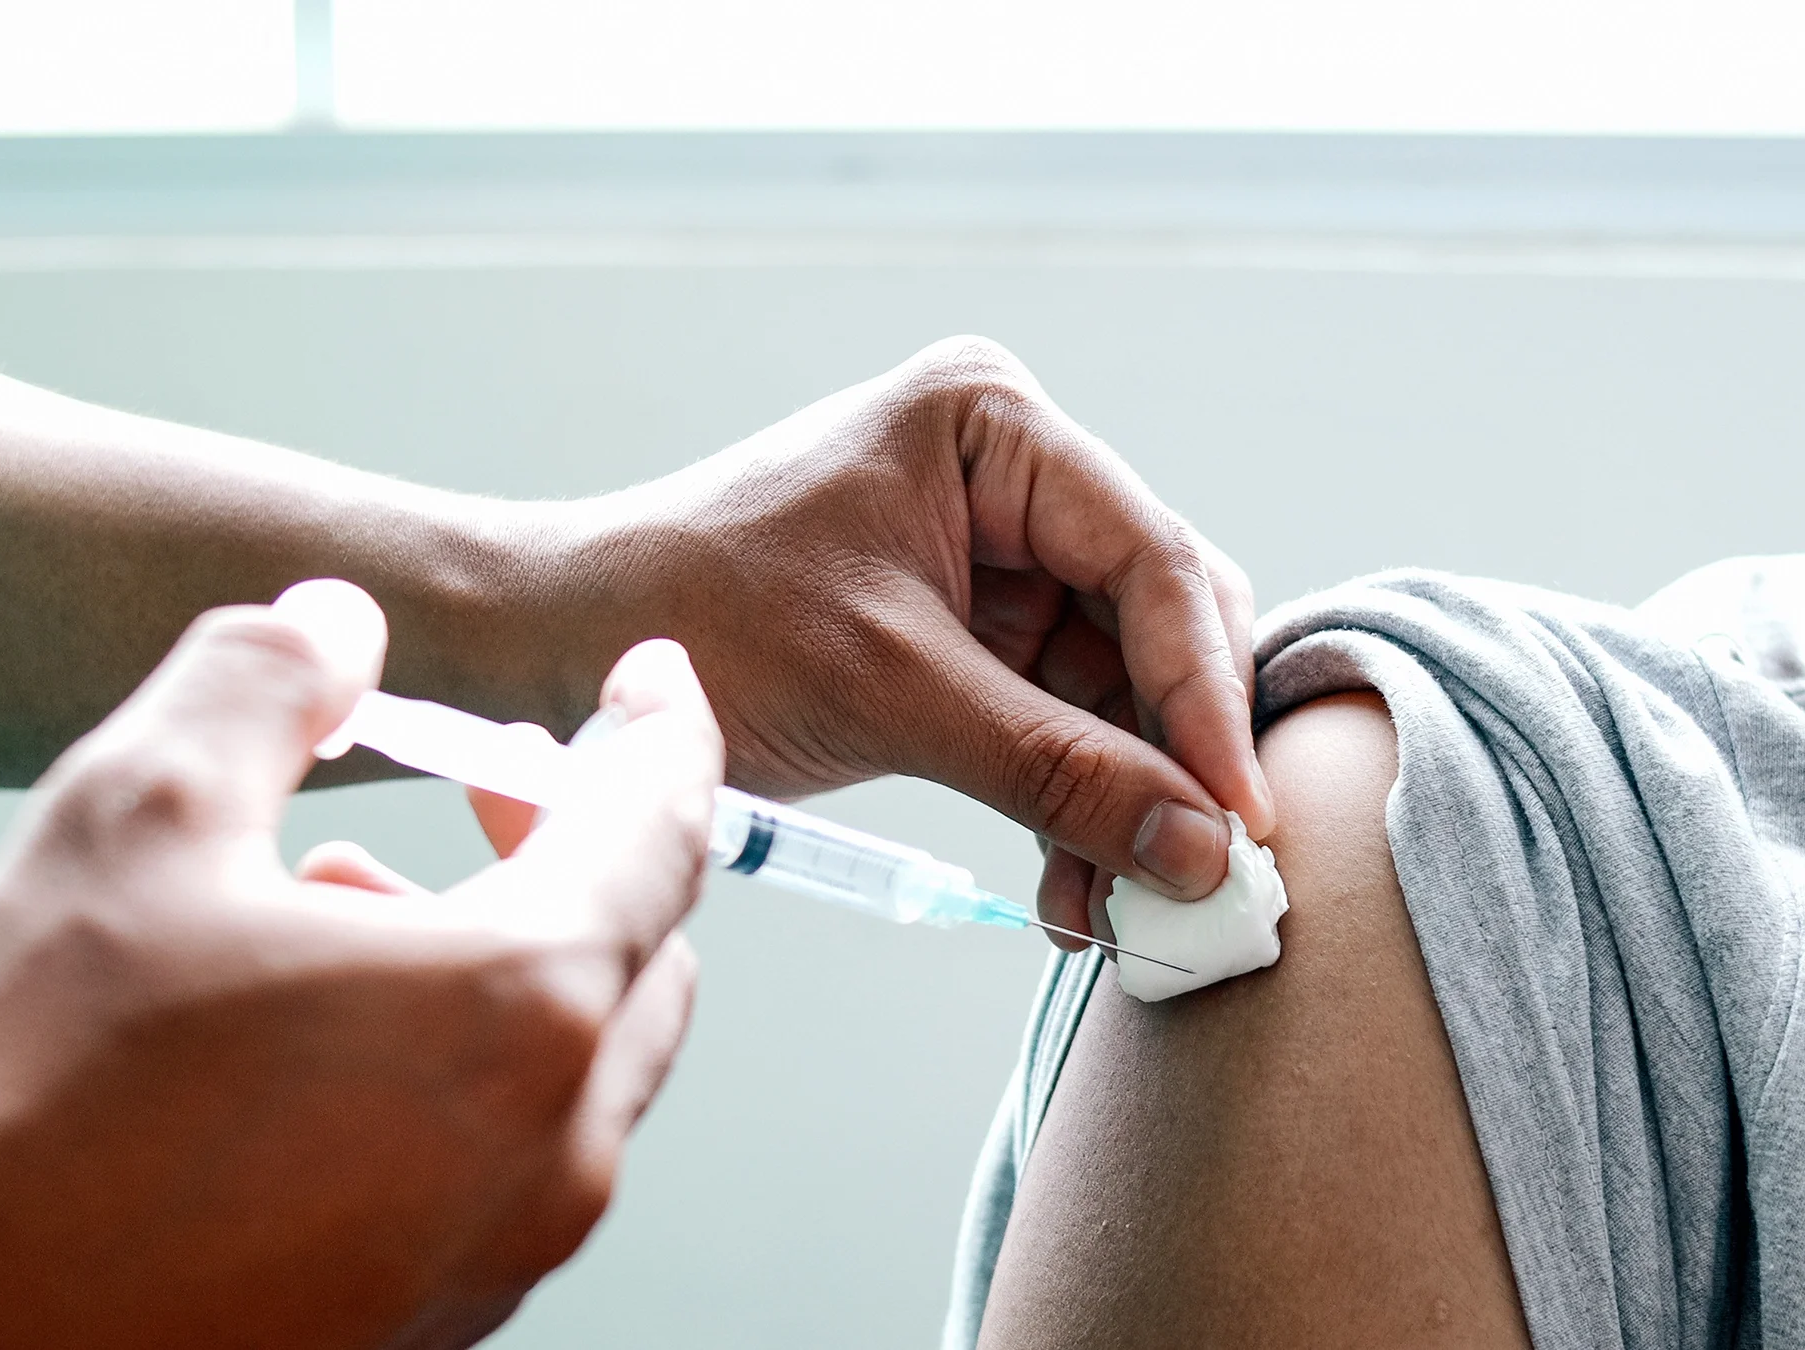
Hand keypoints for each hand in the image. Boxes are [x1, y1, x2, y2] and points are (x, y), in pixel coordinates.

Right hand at [0, 581, 721, 1348]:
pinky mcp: (433, 1319)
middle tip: (485, 789)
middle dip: (577, 852)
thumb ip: (262, 689)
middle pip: (640, 954)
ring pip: (576, 1068)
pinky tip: (319, 1042)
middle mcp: (550, 1151)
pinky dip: (463, 1076)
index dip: (662, 734)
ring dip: (504, 963)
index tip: (649, 683)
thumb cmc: (20, 1105)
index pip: (662, 832)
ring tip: (347, 902)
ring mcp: (498, 1253)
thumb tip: (336, 624)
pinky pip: (507, 1167)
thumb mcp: (132, 825)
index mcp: (520, 1012)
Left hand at [554, 337, 1273, 941]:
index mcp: (996, 424)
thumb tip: (1200, 852)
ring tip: (1121, 905)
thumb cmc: (697, 619)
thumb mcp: (891, 693)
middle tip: (1201, 870)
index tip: (1238, 814)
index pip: (1149, 560)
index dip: (1203, 695)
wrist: (567, 649)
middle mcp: (1016, 473)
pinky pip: (1064, 718)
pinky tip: (1079, 882)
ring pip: (1120, 686)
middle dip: (1171, 752)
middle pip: (1154, 622)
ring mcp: (1000, 552)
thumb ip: (1056, 770)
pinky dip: (1076, 800)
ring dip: (1126, 798)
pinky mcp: (977, 628)